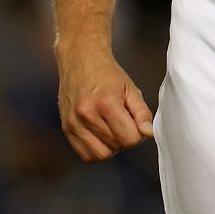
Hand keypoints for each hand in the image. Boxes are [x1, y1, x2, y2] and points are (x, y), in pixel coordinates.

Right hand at [56, 45, 154, 161]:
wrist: (79, 59)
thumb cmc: (106, 73)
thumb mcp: (130, 89)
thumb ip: (142, 113)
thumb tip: (148, 133)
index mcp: (106, 103)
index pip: (130, 139)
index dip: (137, 133)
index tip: (132, 121)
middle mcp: (87, 114)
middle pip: (117, 146)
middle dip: (124, 138)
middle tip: (121, 121)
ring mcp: (74, 123)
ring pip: (101, 155)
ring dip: (110, 146)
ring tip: (110, 128)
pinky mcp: (66, 128)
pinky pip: (86, 154)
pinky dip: (96, 150)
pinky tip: (99, 135)